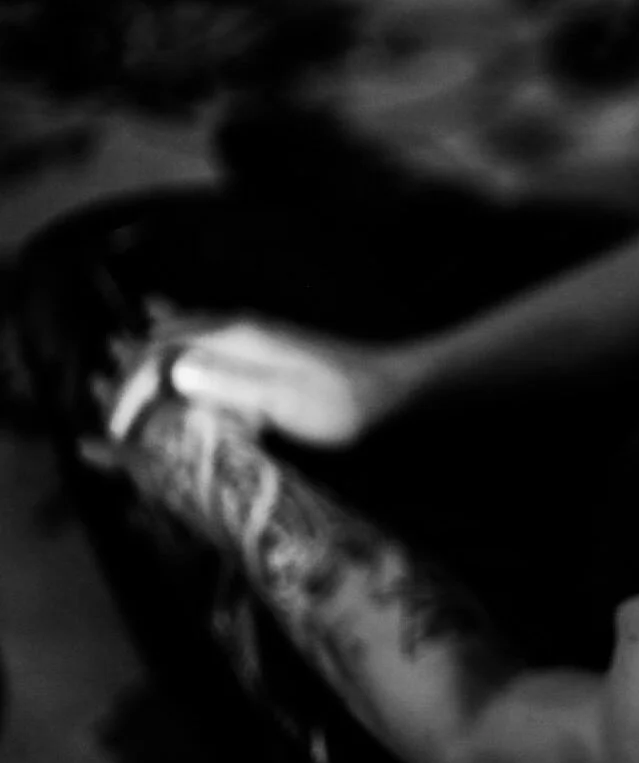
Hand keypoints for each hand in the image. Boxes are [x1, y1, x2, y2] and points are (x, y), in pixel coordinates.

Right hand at [99, 300, 412, 450]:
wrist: (393, 392)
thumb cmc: (342, 402)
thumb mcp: (284, 399)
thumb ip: (229, 384)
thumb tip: (172, 371)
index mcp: (235, 337)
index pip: (159, 354)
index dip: (132, 391)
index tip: (121, 432)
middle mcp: (237, 330)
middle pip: (163, 343)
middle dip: (134, 378)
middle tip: (120, 423)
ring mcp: (251, 340)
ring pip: (183, 345)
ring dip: (156, 373)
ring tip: (136, 406)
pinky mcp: (264, 356)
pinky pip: (207, 354)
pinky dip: (183, 371)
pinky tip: (184, 390)